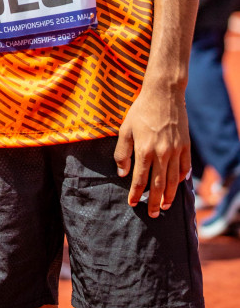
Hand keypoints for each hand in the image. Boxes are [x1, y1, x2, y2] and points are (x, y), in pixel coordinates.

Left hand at [113, 84, 190, 217]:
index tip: (132, 203)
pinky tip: (178, 186)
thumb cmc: (141, 110)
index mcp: (144, 150)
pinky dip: (182, 179)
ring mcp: (175, 150)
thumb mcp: (125, 128)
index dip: (135, 193)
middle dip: (154, 202)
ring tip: (166, 206)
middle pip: (158, 185)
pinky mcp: (186, 145)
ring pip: (173, 180)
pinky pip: (185, 168)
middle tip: (153, 214)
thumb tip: (122, 172)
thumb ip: (122, 152)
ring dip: (169, 196)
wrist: (163, 94)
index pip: (139, 179)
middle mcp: (161, 153)